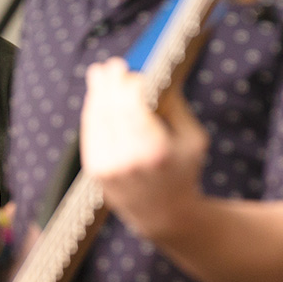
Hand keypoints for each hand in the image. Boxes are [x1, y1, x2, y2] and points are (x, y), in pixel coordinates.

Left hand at [80, 57, 208, 241]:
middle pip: (111, 109)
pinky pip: (90, 135)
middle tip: (110, 66)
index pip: (134, 105)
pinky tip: (95, 99)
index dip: (129, 84)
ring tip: (97, 75)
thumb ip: (174, 106)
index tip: (131, 71)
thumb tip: (155, 73)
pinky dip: (91, 114)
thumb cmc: (184, 171)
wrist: (166, 215)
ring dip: (96, 94)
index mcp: (156, 150)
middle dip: (109, 84)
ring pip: (96, 120)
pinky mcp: (97, 172)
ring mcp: (109, 167)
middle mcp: (129, 160)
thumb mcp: (192, 139)